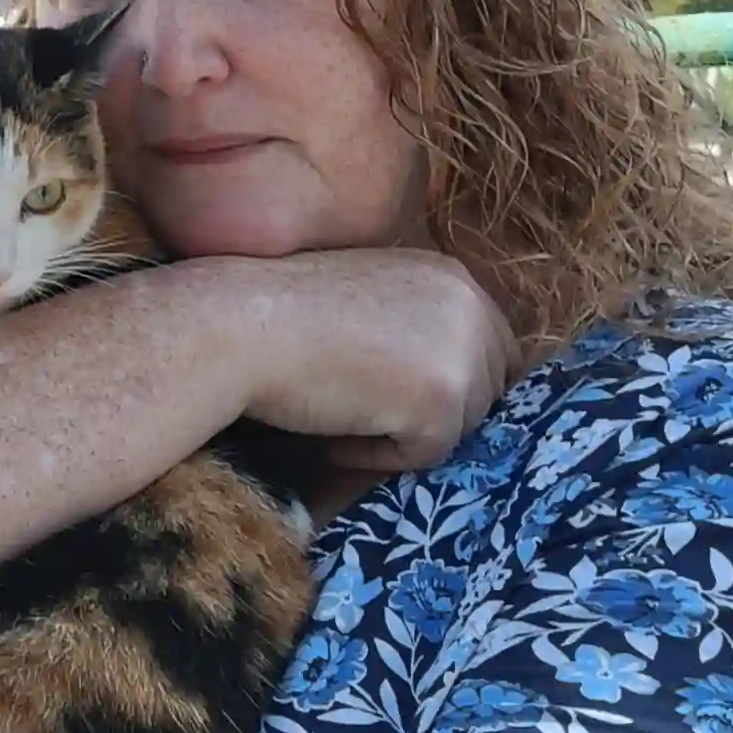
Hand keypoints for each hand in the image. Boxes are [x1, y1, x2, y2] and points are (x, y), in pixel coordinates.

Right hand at [214, 249, 512, 478]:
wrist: (241, 324)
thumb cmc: (283, 314)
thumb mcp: (371, 301)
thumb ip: (419, 328)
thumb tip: (449, 388)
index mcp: (453, 276)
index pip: (492, 351)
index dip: (451, 384)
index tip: (397, 394)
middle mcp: (470, 307)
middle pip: (486, 393)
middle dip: (434, 412)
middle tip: (363, 403)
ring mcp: (462, 352)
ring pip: (460, 427)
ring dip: (404, 433)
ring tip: (342, 409)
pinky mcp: (443, 400)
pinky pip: (425, 455)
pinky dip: (379, 454)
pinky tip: (335, 428)